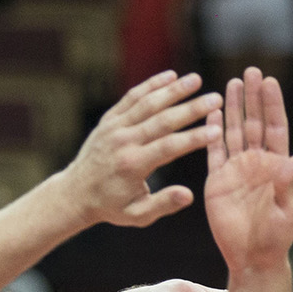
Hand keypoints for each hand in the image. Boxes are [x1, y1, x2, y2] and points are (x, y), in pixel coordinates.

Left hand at [60, 72, 222, 228]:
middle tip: (215, 99)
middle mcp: (123, 142)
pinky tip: (170, 76)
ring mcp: (115, 127)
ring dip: (173, 90)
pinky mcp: (110, 119)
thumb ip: (164, 204)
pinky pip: (132, 98)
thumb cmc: (111, 206)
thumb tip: (189, 195)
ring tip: (197, 79)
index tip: (217, 131)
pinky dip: (151, 85)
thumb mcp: (138, 215)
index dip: (194, 138)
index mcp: (133, 166)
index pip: (169, 147)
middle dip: (191, 109)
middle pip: (162, 120)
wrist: (75, 192)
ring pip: (147, 103)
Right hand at [206, 68, 292, 274]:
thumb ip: (288, 183)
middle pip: (254, 123)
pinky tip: (210, 112)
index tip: (270, 82)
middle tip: (251, 71)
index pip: (275, 129)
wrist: (252, 257)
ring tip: (232, 83)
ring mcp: (237, 169)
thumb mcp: (287, 211)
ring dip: (232, 108)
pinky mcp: (218, 179)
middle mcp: (257, 163)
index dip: (272, 106)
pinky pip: (214, 150)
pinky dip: (211, 131)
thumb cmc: (276, 238)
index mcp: (276, 168)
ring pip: (233, 131)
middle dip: (253, 98)